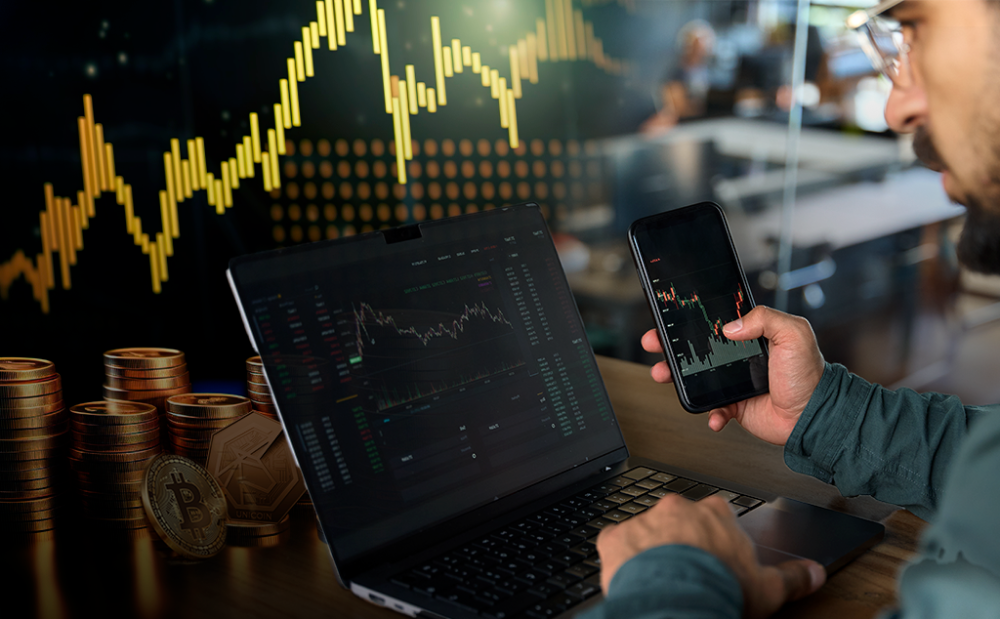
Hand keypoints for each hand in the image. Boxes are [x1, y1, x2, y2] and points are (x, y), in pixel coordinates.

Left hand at [596, 495, 825, 617]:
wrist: (675, 602)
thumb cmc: (720, 590)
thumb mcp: (767, 588)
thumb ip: (793, 577)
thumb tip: (814, 573)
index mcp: (715, 515)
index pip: (717, 516)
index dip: (716, 539)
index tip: (716, 557)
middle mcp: (678, 509)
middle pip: (680, 521)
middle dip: (683, 541)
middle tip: (688, 570)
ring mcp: (645, 520)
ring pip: (647, 531)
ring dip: (652, 550)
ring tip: (661, 579)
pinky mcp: (615, 537)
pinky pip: (616, 542)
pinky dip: (622, 557)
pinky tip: (633, 576)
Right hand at [641, 306, 824, 444]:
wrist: (815, 416)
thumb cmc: (811, 375)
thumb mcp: (794, 334)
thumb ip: (765, 318)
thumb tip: (731, 325)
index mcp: (752, 336)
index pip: (715, 324)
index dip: (691, 321)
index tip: (671, 318)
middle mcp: (740, 358)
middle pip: (697, 349)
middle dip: (671, 346)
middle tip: (654, 342)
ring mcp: (735, 382)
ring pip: (696, 378)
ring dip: (676, 377)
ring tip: (663, 374)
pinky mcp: (736, 406)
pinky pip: (713, 409)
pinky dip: (708, 413)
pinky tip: (712, 414)